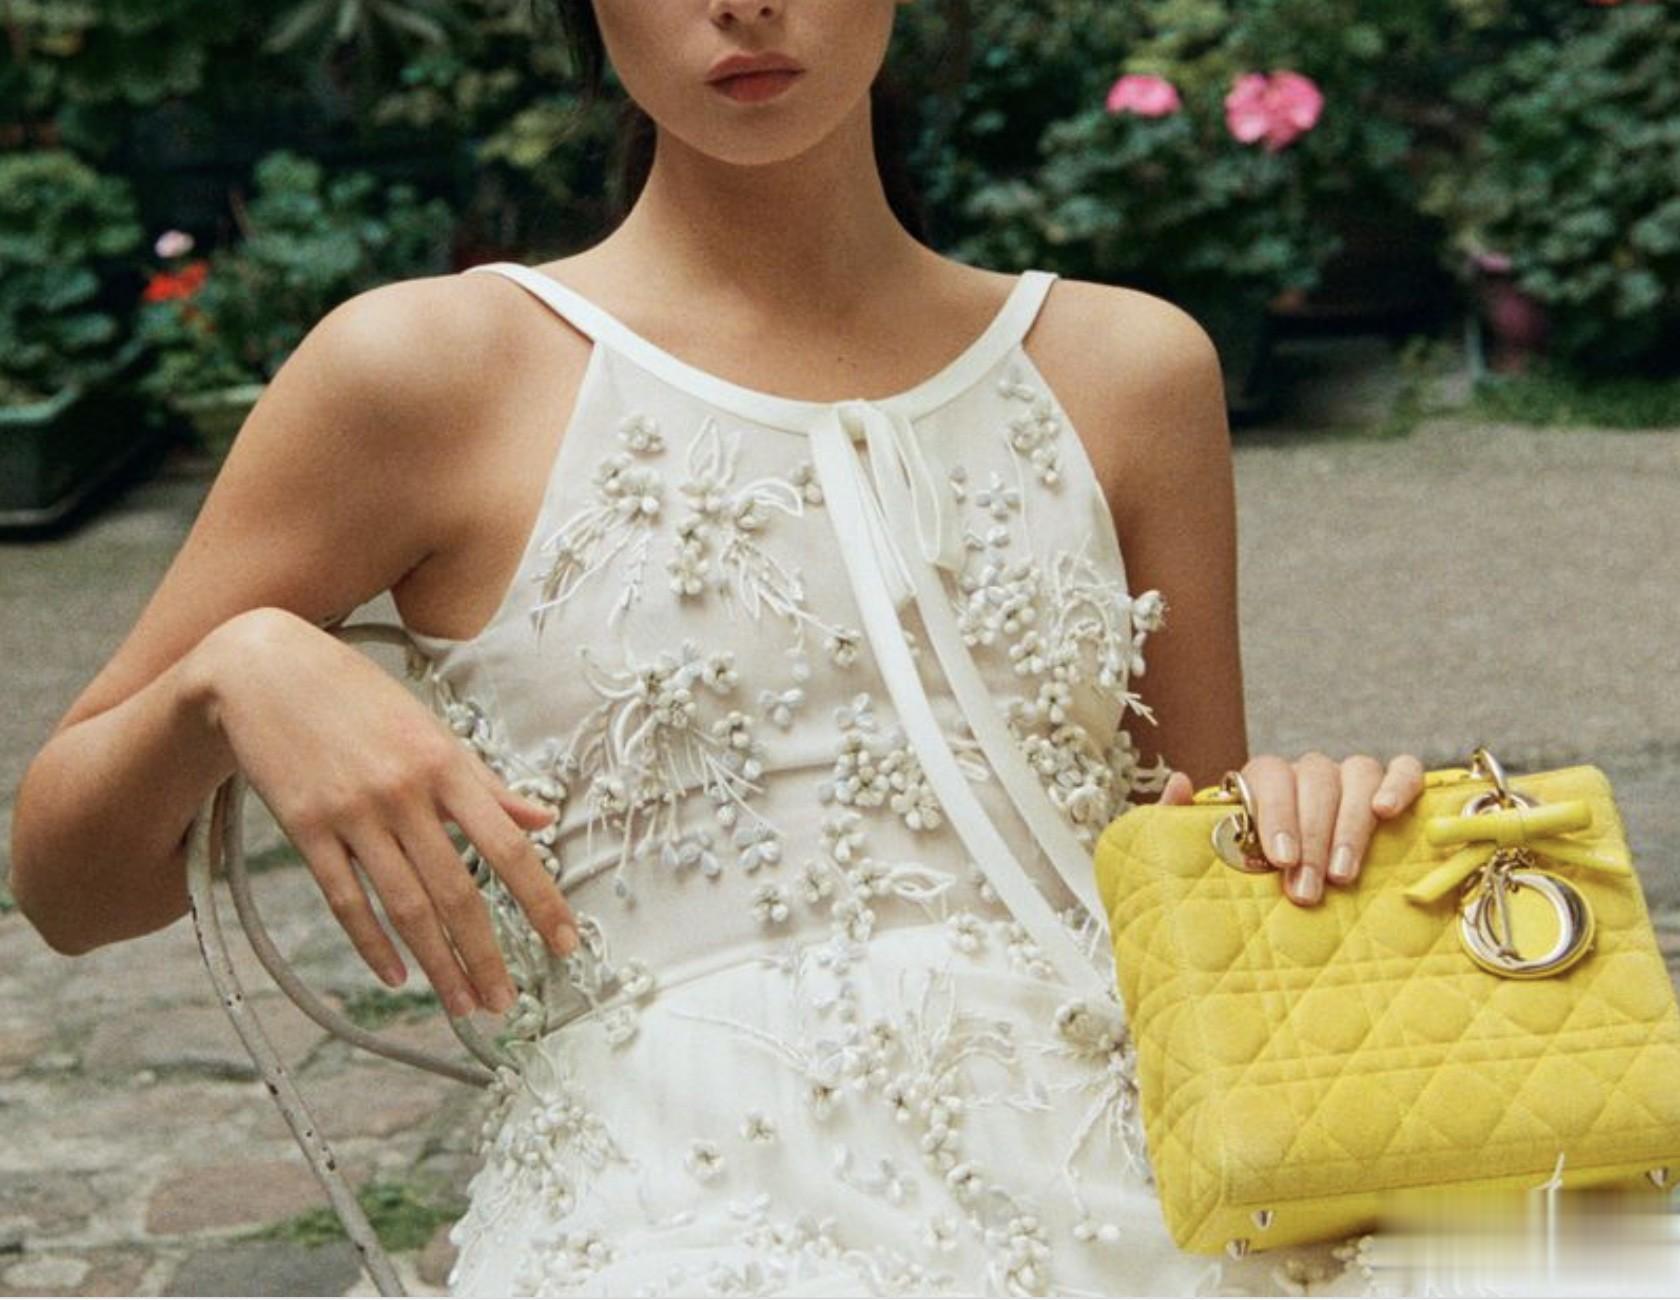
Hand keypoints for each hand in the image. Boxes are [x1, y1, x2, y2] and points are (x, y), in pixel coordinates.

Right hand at [199, 608, 577, 1016]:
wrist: (263, 668)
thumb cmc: (359, 698)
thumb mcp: (431, 728)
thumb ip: (487, 784)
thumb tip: (543, 819)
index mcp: (445, 766)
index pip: (507, 847)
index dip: (541, 900)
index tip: (566, 945)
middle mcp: (404, 794)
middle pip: (457, 891)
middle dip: (485, 954)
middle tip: (505, 1003)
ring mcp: (352, 814)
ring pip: (404, 906)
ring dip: (438, 964)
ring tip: (464, 1003)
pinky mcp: (305, 829)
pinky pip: (345, 900)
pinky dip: (372, 944)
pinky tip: (397, 976)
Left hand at [1158, 752, 1425, 905]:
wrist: (1278, 910)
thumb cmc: (1248, 881)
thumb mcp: (1204, 855)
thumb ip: (1180, 821)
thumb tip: (1178, 781)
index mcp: (1263, 783)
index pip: (1269, 775)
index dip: (1276, 813)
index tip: (1280, 860)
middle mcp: (1307, 775)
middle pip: (1314, 780)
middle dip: (1312, 837)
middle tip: (1308, 889)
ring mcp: (1350, 778)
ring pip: (1356, 774)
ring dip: (1350, 824)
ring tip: (1342, 874)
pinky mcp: (1392, 789)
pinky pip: (1403, 769)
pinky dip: (1399, 784)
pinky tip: (1388, 812)